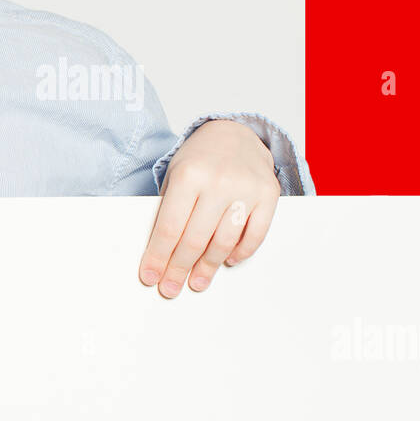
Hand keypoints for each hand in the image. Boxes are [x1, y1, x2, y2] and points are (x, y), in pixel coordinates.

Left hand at [138, 119, 280, 297]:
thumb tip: (160, 254)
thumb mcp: (175, 175)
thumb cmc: (200, 159)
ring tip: (197, 280)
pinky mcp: (269, 194)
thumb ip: (169, 209)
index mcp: (189, 174)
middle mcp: (219, 181)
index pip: (170, 228)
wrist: (234, 133)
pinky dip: (241, 252)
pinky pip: (255, 235)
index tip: (150, 276)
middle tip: (171, 288)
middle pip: (195, 240)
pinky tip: (227, 260)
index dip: (158, 257)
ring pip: (225, 242)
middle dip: (179, 269)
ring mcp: (246, 188)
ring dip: (209, 267)